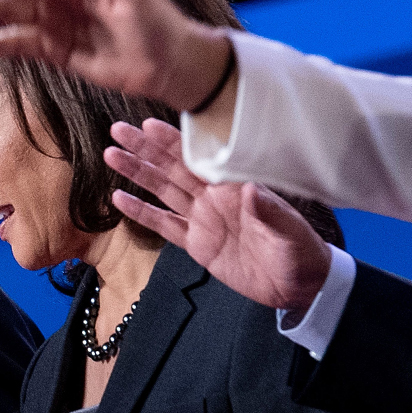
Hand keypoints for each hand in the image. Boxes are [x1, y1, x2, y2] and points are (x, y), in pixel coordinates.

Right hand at [103, 119, 330, 313]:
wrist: (299, 286)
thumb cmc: (300, 252)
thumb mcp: (289, 231)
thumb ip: (268, 210)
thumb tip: (250, 187)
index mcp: (235, 189)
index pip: (199, 159)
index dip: (173, 142)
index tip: (149, 126)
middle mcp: (214, 198)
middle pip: (172, 168)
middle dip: (145, 149)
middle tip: (118, 130)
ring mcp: (203, 219)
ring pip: (162, 191)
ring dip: (137, 173)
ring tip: (111, 155)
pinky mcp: (196, 243)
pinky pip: (163, 225)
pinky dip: (141, 212)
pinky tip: (119, 199)